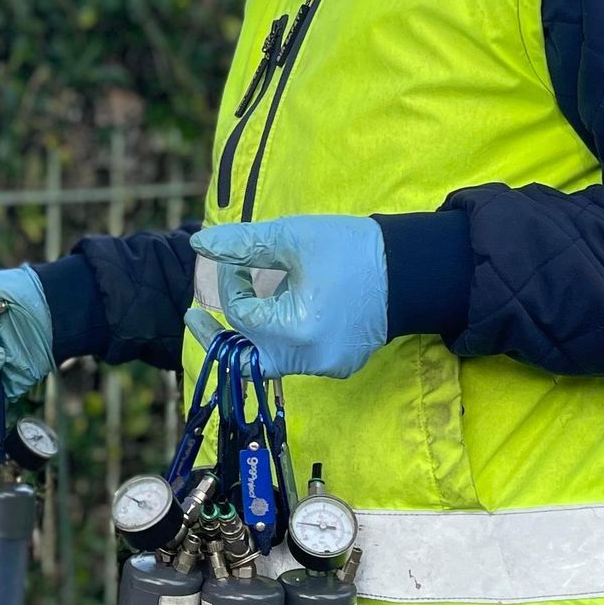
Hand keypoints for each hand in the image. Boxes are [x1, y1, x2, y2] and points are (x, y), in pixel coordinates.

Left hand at [186, 215, 387, 379]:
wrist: (411, 269)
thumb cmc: (351, 248)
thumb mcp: (292, 237)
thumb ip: (243, 244)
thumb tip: (199, 244)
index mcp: (296, 329)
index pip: (241, 316)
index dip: (230, 287)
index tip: (235, 263)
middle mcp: (310, 359)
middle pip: (247, 354)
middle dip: (221, 331)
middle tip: (192, 317)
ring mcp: (327, 367)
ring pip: (270, 360)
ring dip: (253, 332)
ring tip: (247, 303)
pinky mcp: (340, 365)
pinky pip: (296, 359)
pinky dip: (280, 337)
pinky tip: (283, 309)